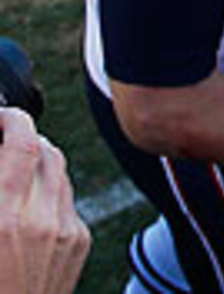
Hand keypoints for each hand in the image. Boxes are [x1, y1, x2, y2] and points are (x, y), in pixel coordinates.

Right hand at [0, 108, 91, 293]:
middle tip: (5, 140)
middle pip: (47, 150)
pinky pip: (69, 200)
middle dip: (27, 139)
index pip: (22, 144)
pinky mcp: (80, 242)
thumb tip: (0, 154)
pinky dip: (51, 192)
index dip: (13, 119)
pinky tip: (30, 205)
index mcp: (4, 218)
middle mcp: (42, 219)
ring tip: (15, 171)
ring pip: (61, 172)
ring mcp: (67, 230)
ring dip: (40, 163)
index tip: (1, 115)